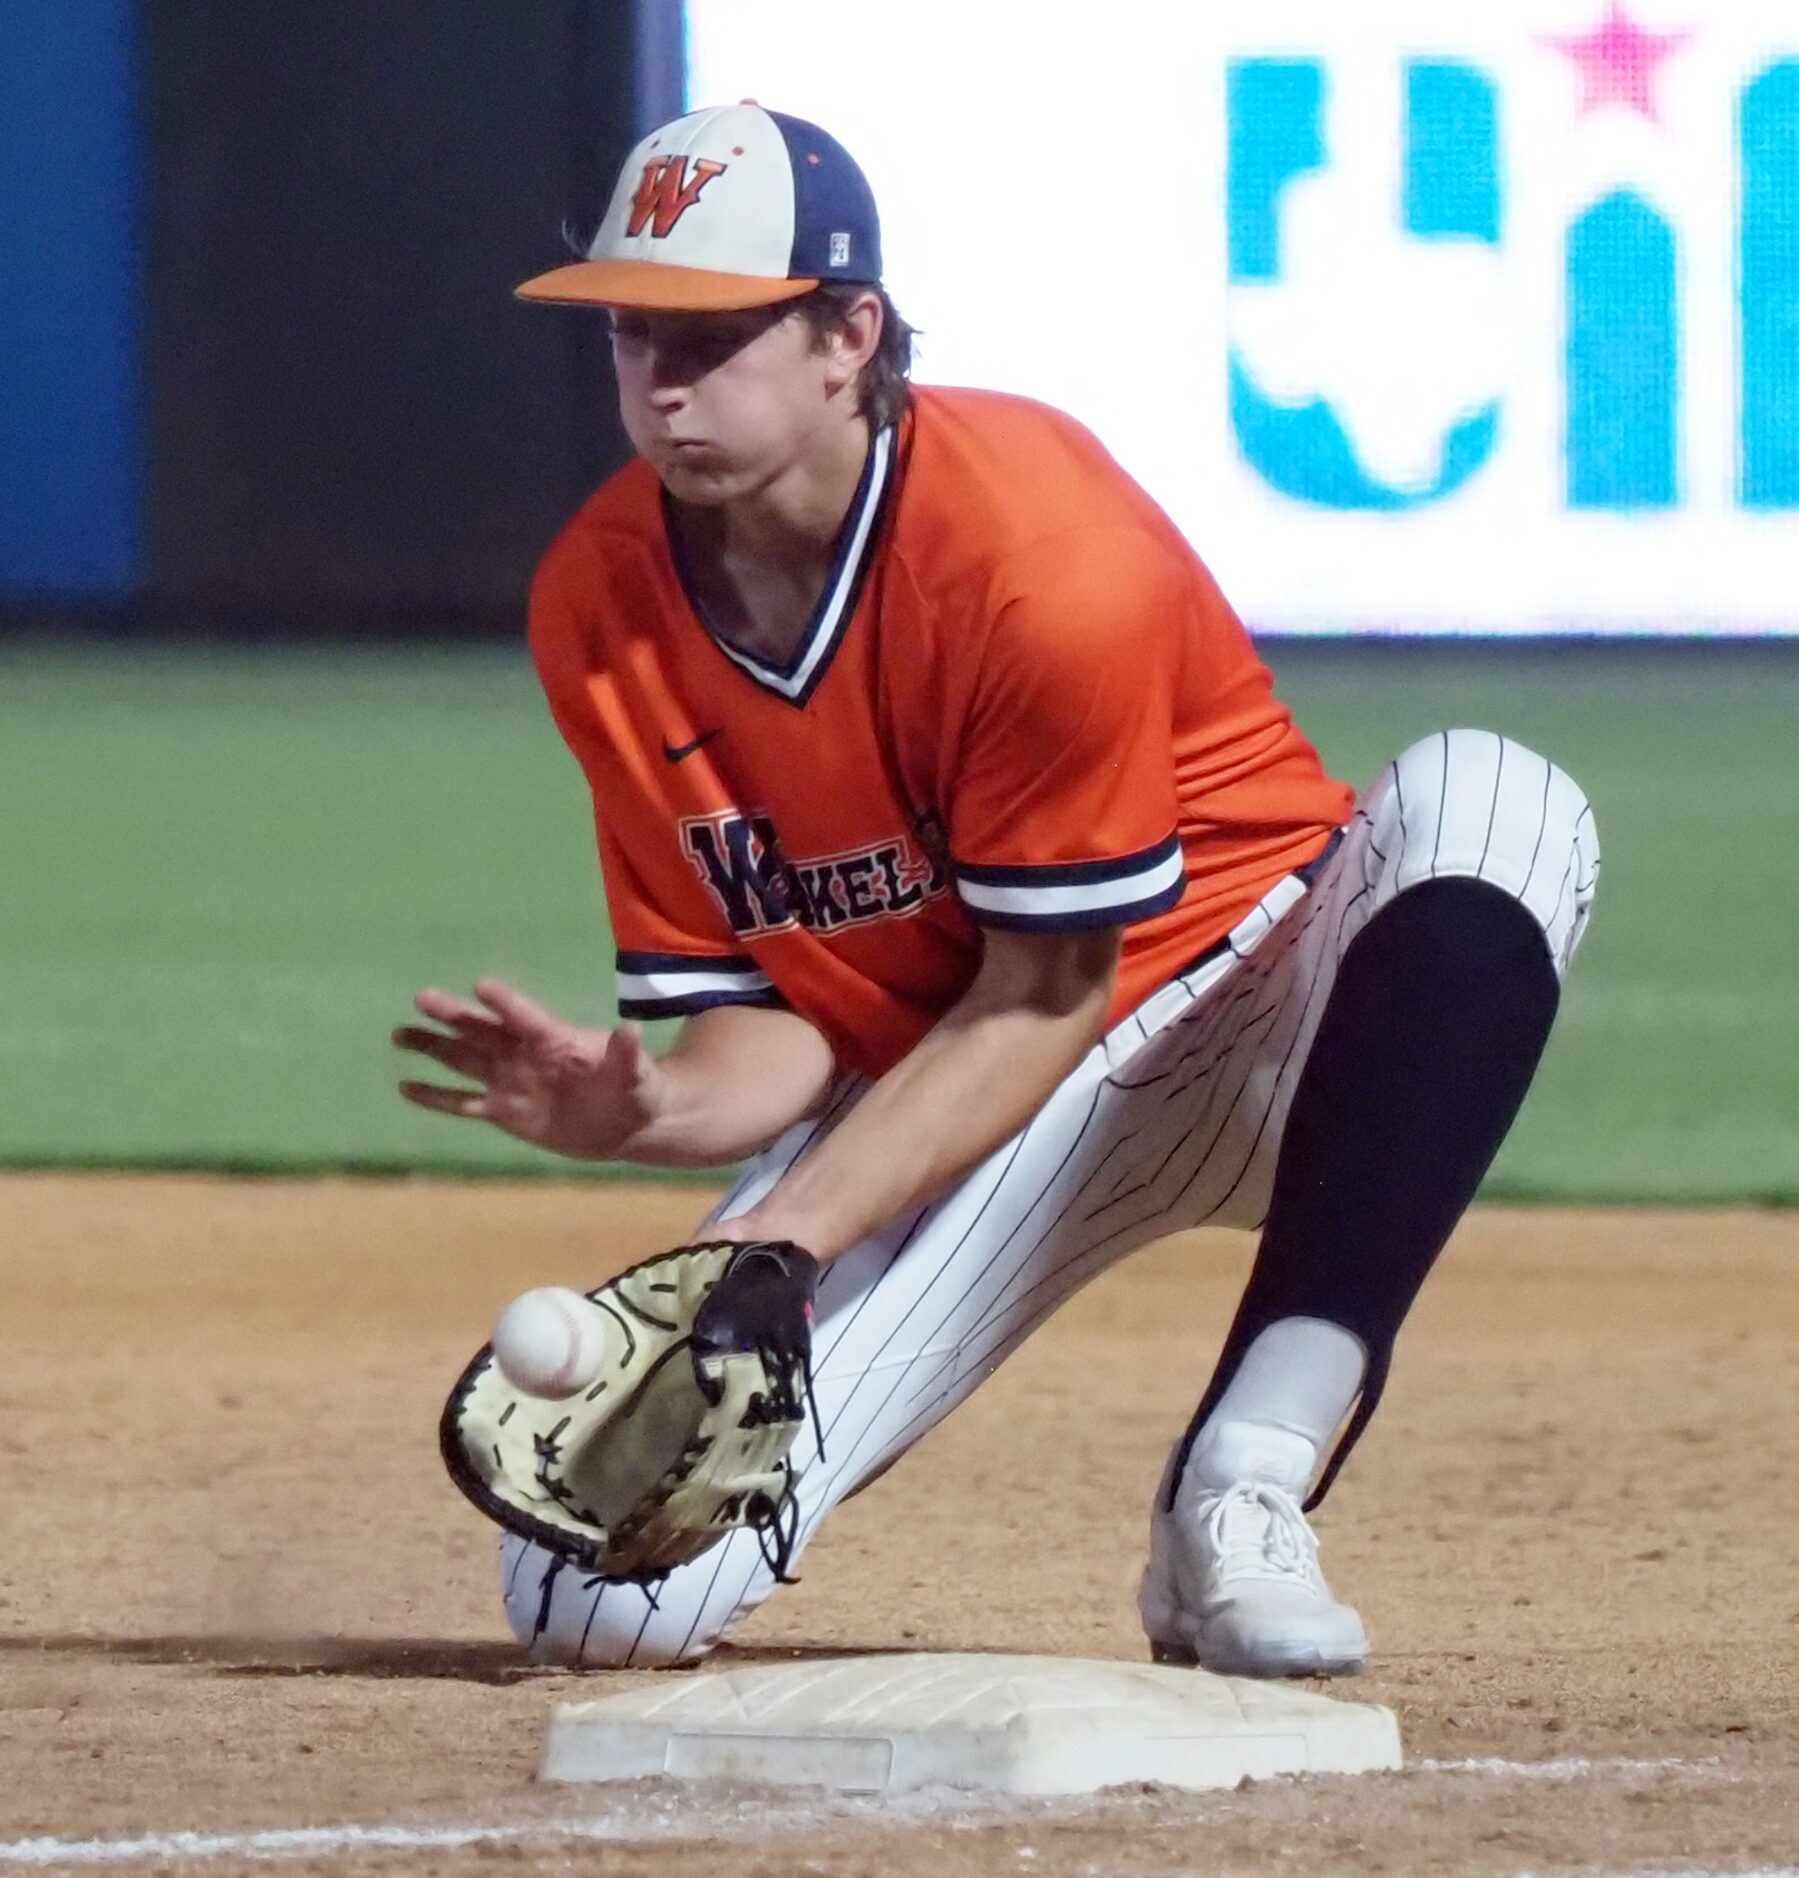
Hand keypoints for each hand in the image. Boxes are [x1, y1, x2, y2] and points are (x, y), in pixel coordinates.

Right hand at [392, 978, 659, 1159]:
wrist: (626, 1125)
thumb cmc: (636, 1090)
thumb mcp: (637, 1074)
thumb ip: (627, 1055)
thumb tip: (630, 1029)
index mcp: (555, 1038)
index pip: (525, 1016)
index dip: (505, 1003)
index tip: (481, 985)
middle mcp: (524, 1054)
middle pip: (482, 1030)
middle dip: (454, 1015)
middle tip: (422, 997)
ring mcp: (510, 1081)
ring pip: (464, 1060)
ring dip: (433, 1047)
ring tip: (401, 1034)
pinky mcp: (503, 1112)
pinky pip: (463, 1103)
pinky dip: (436, 1097)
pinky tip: (406, 1087)